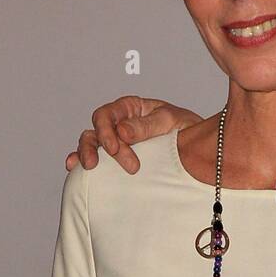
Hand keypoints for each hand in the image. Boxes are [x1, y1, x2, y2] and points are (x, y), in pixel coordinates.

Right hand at [65, 96, 202, 173]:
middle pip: (96, 130)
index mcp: (131, 108)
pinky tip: (74, 168)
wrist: (200, 147)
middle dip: (97, 147)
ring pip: (92, 143)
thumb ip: (146, 126)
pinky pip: (96, 157)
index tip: (113, 149)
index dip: (105, 131)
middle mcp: (119, 122)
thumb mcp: (170, 121)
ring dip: (86, 154)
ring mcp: (117, 140)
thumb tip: (122, 131)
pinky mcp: (117, 158)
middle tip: (104, 165)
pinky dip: (82, 161)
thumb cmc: (186, 127)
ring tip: (88, 167)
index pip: (107, 114)